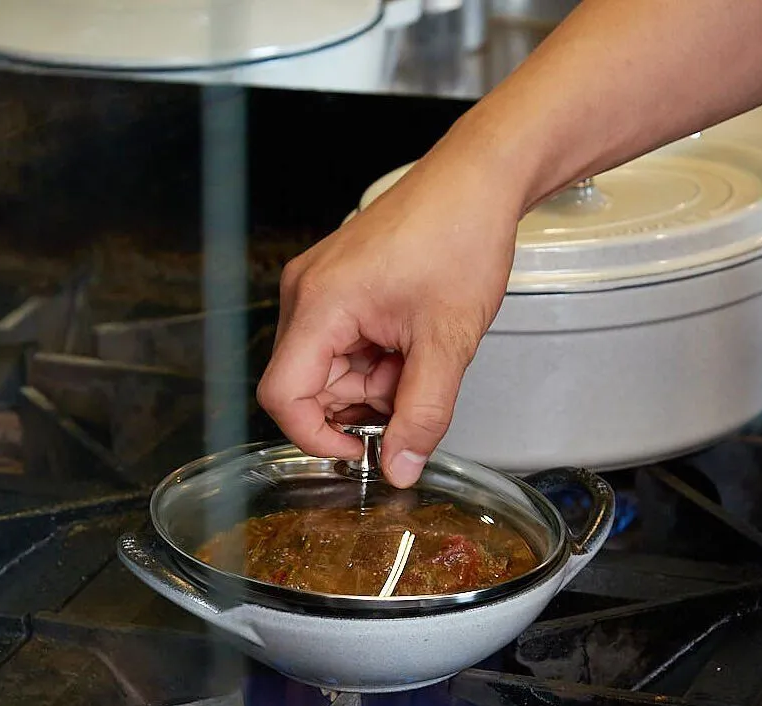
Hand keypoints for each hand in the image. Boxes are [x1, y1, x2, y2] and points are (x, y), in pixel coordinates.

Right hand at [256, 127, 523, 487]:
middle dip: (360, 405)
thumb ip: (422, 414)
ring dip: (372, 383)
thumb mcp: (447, 341)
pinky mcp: (336, 285)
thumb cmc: (460, 236)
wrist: (478, 180)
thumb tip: (399, 468)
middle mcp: (305, 294)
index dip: (316, 437)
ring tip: (418, 354)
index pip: (283, 396)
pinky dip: (375, 360)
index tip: (361, 451)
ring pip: (328, 370)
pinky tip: (409, 340)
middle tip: (412, 387)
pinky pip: (341, 346)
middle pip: (308, 386)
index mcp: (319, 304)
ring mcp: (318, 287)